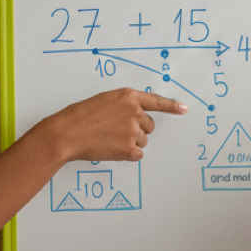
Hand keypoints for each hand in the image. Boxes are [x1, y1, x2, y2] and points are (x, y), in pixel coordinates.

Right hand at [44, 88, 186, 162]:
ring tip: (109, 139)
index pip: (156, 101)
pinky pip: (138, 154)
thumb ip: (123, 106)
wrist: (66, 133)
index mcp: (128, 96)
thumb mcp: (105, 101)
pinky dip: (128, 154)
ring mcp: (133, 131)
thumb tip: (136, 117)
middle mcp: (135, 112)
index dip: (172, 106)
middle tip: (115, 131)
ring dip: (130, 142)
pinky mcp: (130, 148)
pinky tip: (112, 149)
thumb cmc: (80, 116)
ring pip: (143, 140)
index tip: (184, 109)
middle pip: (149, 126)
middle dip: (137, 129)